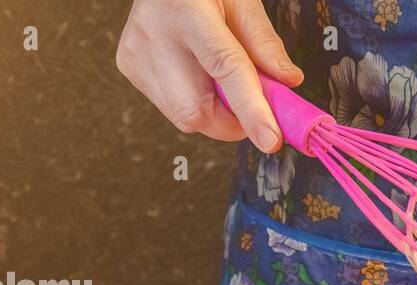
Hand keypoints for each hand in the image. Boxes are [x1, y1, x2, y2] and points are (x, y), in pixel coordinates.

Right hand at [116, 0, 302, 152]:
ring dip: (215, 110)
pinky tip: (194, 71)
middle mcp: (153, 33)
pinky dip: (195, 101)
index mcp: (186, 9)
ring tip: (218, 75)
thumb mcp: (242, 2)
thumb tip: (287, 83)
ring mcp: (137, 53)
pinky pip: (171, 108)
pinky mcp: (129, 67)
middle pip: (197, 109)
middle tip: (251, 100)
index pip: (225, 69)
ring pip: (185, 117)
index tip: (271, 139)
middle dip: (234, 119)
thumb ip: (265, 44)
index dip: (251, 110)